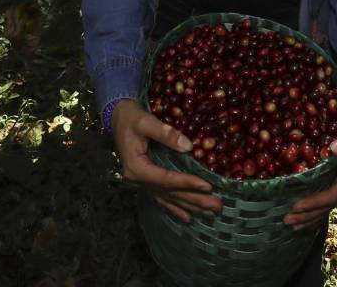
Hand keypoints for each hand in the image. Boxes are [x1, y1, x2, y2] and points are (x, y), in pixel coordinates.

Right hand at [111, 99, 222, 221]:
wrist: (119, 118)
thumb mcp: (146, 122)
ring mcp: (141, 182)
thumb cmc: (132, 118)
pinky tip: (188, 217)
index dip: (187, 183)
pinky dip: (175, 208)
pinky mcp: (146, 180)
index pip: (166, 179)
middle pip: (170, 193)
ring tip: (211, 212)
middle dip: (195, 200)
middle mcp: (138, 180)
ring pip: (168, 197)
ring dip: (190, 206)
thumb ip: (166, 133)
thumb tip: (188, 146)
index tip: (207, 186)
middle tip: (217, 205)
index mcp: (137, 167)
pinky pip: (162, 197)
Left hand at [283, 126, 336, 228]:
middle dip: (308, 214)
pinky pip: (326, 201)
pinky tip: (302, 216)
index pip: (332, 196)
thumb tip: (334, 147)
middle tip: (287, 220)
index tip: (296, 206)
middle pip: (327, 206)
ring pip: (326, 207)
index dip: (314, 202)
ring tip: (290, 223)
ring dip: (309, 216)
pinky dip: (314, 209)